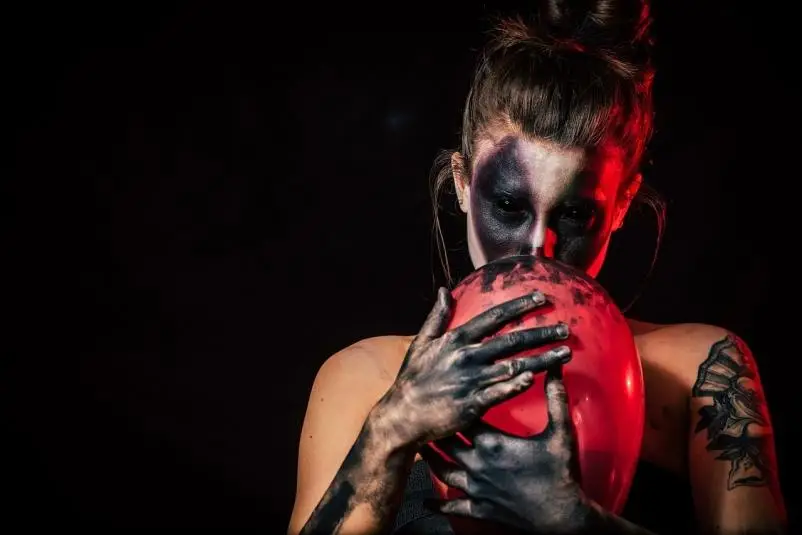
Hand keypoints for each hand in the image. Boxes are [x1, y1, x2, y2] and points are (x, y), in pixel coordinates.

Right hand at [372, 287, 570, 447]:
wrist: (402, 415)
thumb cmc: (412, 379)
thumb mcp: (421, 343)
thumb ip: (437, 316)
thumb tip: (446, 291)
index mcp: (456, 339)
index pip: (493, 317)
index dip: (519, 306)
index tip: (541, 298)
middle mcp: (467, 356)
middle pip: (511, 340)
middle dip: (541, 332)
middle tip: (565, 329)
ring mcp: (471, 380)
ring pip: (514, 365)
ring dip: (542, 359)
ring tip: (565, 353)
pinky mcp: (473, 403)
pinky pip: (502, 392)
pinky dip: (519, 383)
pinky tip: (537, 378)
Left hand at [421, 365, 590, 533]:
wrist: (562, 517)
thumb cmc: (560, 473)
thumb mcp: (561, 432)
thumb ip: (555, 397)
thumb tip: (554, 368)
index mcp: (493, 442)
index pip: (465, 418)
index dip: (454, 406)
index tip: (444, 394)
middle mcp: (478, 463)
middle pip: (447, 441)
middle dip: (436, 429)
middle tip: (424, 417)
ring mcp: (476, 488)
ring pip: (443, 471)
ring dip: (431, 460)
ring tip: (420, 448)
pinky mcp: (479, 509)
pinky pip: (452, 506)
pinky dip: (437, 505)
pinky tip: (425, 504)